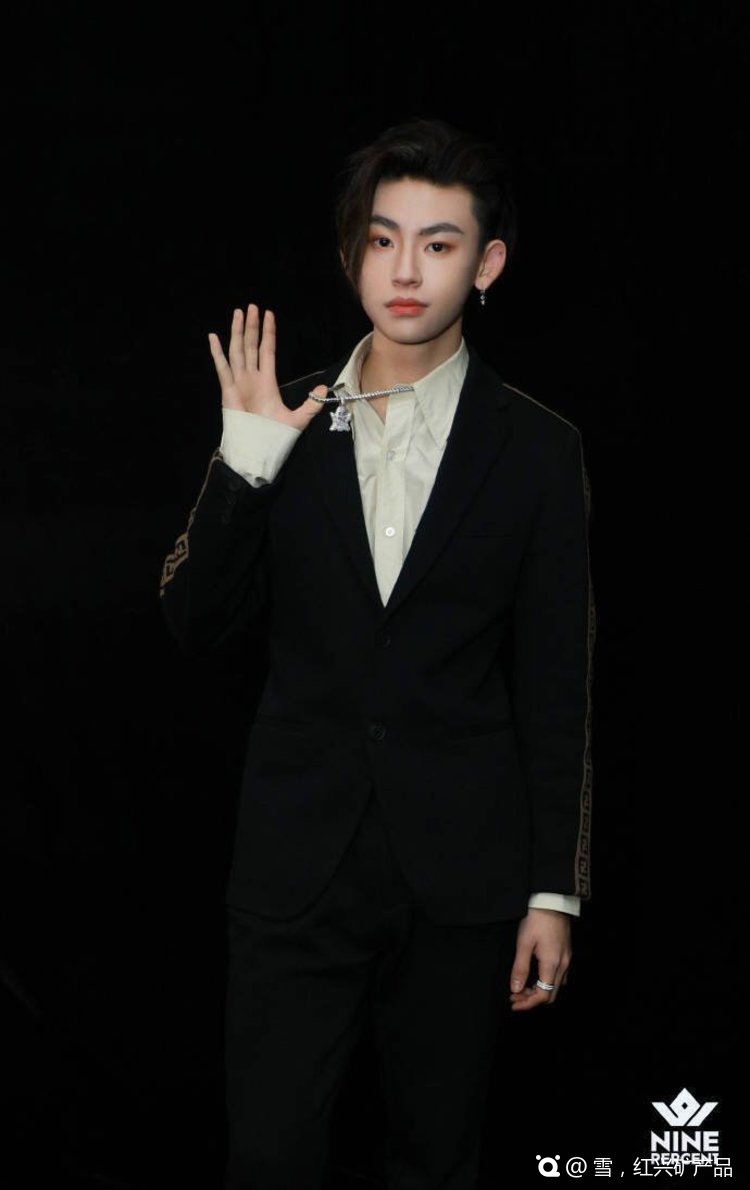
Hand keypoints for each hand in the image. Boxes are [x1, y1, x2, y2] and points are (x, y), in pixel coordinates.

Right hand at [208, 304, 326, 429]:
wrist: (257, 449)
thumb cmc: (274, 436)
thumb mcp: (298, 419)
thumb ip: (311, 404)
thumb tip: (324, 389)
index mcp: (267, 381)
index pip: (267, 350)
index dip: (268, 333)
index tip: (269, 314)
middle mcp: (252, 378)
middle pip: (251, 345)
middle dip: (252, 326)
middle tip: (252, 306)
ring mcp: (239, 382)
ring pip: (237, 350)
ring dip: (237, 332)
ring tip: (238, 313)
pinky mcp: (229, 390)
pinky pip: (222, 368)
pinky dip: (217, 352)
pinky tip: (213, 337)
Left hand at [508, 908, 571, 1010]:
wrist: (552, 900)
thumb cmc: (536, 919)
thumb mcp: (523, 943)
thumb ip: (520, 968)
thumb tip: (516, 989)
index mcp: (552, 964)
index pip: (543, 995)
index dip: (527, 1003)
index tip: (513, 1002)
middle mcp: (563, 965)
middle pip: (551, 994)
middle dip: (532, 999)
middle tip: (515, 995)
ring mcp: (567, 958)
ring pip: (556, 986)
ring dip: (540, 990)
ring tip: (522, 986)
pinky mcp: (567, 952)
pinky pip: (560, 976)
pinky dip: (547, 981)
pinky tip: (535, 976)